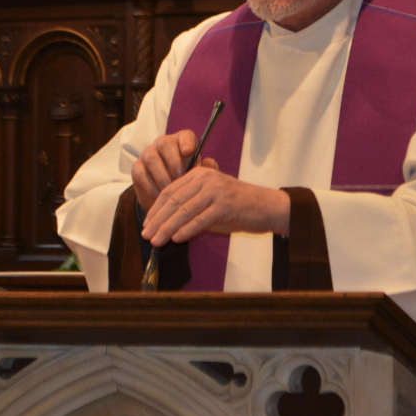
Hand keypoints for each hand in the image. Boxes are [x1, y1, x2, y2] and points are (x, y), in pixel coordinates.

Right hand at [131, 129, 199, 211]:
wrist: (166, 196)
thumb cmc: (186, 180)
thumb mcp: (198, 176)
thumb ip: (207, 170)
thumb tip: (210, 162)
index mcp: (182, 142)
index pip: (185, 135)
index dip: (186, 142)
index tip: (189, 152)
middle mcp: (163, 144)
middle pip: (165, 143)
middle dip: (173, 161)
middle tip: (180, 177)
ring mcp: (148, 154)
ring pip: (151, 158)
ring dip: (161, 174)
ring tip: (169, 189)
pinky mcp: (137, 168)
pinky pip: (141, 173)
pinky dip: (150, 186)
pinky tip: (159, 196)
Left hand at [140, 165, 290, 245]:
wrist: (269, 207)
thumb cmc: (239, 207)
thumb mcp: (212, 201)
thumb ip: (192, 207)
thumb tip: (168, 226)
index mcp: (199, 174)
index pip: (170, 191)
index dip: (156, 209)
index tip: (146, 224)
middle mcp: (206, 178)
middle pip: (174, 201)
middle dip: (157, 220)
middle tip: (146, 235)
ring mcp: (216, 191)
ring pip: (184, 211)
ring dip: (167, 228)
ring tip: (157, 241)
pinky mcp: (225, 204)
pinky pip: (201, 219)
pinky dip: (187, 230)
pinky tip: (177, 239)